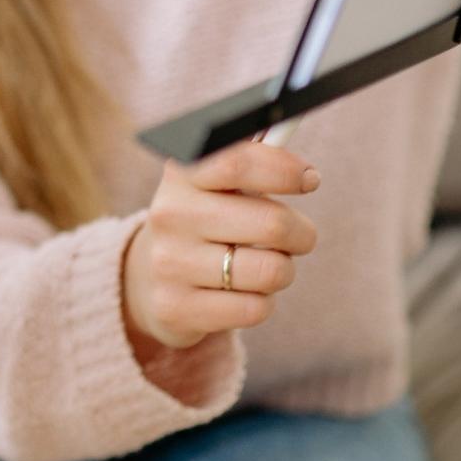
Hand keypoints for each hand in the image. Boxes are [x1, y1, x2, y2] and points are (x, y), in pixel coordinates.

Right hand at [121, 143, 320, 356]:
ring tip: (265, 266)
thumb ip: (255, 158)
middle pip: (272, 223)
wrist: (150, 277)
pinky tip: (243, 293)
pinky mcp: (175, 307)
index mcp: (182, 173)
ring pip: (270, 271)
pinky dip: (263, 302)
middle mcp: (170, 214)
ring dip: (283, 271)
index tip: (310, 179)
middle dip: (301, 233)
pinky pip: (255, 309)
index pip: (237, 163)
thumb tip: (297, 151)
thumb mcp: (217, 182)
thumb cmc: (206, 220)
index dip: (283, 170)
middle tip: (298, 236)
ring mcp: (170, 263)